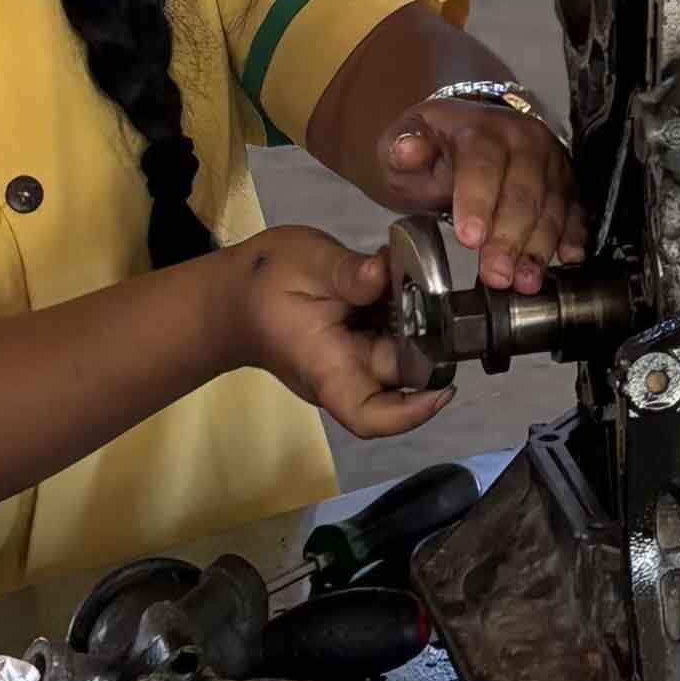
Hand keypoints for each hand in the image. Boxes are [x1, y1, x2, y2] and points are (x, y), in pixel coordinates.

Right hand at [218, 227, 452, 438]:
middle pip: (403, 378)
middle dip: (431, 342)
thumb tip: (384, 271)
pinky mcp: (361, 343)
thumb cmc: (261, 283)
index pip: (370, 416)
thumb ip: (346, 271)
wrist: (234, 294)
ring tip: (420, 279)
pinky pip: (396, 333)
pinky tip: (403, 276)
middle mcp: (347, 373)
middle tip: (445, 298)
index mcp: (329, 368)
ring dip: (421, 320)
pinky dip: (407, 308)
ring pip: (405, 352)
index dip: (412, 414)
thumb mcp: (304, 264)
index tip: (446, 388)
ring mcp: (355, 360)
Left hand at [379, 95, 585, 291]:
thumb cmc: (434, 146)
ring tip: (525, 280)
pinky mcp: (565, 182)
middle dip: (510, 237)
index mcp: (482, 128)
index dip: (477, 201)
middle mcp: (523, 140)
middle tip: (497, 274)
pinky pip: (575, 209)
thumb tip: (407, 150)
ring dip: (540, 246)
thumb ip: (403, 148)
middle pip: (522, 190)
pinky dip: (574, 235)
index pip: (482, 163)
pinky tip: (569, 258)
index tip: (470, 238)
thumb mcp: (405, 142)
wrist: (461, 135)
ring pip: (551, 204)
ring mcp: (549, 161)